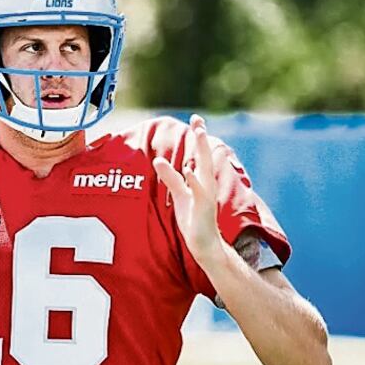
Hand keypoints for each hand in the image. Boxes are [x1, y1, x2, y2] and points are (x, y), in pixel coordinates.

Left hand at [152, 114, 227, 266]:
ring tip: (200, 133)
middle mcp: (206, 185)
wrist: (204, 245)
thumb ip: (171, 178)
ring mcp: (206, 196)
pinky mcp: (203, 208)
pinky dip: (194, 180)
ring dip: (202, 151)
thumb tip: (158, 161)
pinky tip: (189, 169)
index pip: (199, 154)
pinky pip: (199, 192)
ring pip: (204, 170)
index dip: (198, 137)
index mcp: (201, 180)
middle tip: (198, 120)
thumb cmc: (192, 219)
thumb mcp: (179, 195)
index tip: (196, 119)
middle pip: (204, 157)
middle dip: (201, 138)